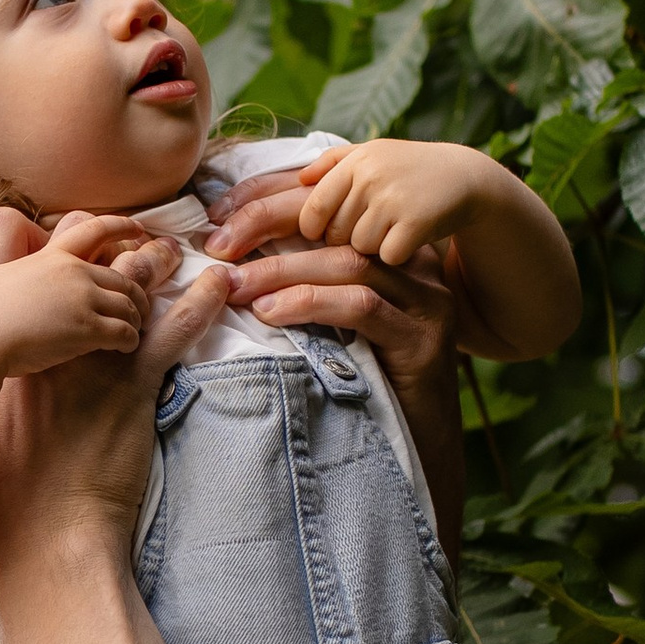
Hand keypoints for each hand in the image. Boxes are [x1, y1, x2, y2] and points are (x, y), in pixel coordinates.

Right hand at [0, 207, 177, 377]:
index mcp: (53, 258)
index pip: (94, 231)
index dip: (121, 226)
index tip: (140, 229)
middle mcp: (74, 274)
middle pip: (122, 278)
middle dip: (135, 294)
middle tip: (139, 307)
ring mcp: (83, 300)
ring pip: (128, 306)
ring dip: (135, 318)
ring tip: (133, 330)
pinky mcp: (89, 329)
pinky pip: (124, 332)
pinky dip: (129, 340)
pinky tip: (125, 346)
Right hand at [0, 252, 229, 564]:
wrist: (45, 526)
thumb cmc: (0, 498)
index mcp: (8, 349)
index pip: (27, 278)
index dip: (50, 248)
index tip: (67, 234)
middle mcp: (50, 341)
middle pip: (81, 272)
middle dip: (106, 247)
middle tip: (129, 233)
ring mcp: (93, 357)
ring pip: (128, 291)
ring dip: (152, 264)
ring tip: (169, 249)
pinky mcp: (133, 381)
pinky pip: (173, 331)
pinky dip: (199, 303)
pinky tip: (217, 282)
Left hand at [204, 180, 465, 544]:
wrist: (422, 446)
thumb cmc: (365, 377)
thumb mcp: (331, 317)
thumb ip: (301, 276)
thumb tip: (229, 251)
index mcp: (390, 244)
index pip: (326, 201)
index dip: (268, 197)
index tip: (217, 213)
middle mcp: (415, 262)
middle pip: (336, 224)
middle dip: (268, 227)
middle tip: (217, 250)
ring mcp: (427, 299)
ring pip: (347, 263)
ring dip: (281, 272)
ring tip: (236, 287)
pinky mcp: (425, 338)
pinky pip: (362, 307)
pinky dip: (311, 304)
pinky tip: (272, 314)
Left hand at [293, 139, 485, 268]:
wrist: (465, 177)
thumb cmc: (410, 169)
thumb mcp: (373, 153)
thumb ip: (332, 162)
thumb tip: (299, 179)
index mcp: (356, 162)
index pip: (314, 208)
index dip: (314, 229)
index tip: (324, 235)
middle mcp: (371, 177)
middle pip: (336, 233)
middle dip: (349, 239)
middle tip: (372, 229)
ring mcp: (394, 200)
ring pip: (361, 248)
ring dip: (375, 248)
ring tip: (393, 229)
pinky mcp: (415, 223)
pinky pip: (388, 256)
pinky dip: (398, 255)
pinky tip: (409, 239)